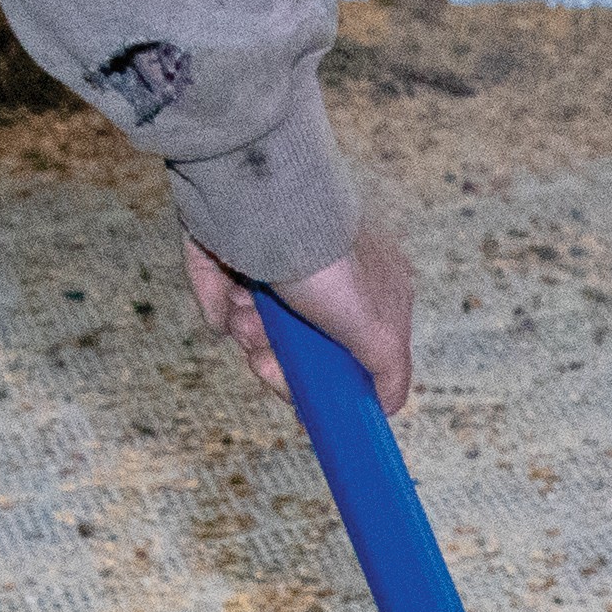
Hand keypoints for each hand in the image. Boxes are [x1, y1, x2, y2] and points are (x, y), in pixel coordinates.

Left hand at [188, 212, 415, 416]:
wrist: (259, 204)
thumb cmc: (326, 263)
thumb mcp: (377, 329)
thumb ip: (390, 372)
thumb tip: (387, 407)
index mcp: (368, 286)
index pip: (349, 352)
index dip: (324, 380)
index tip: (304, 393)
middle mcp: (324, 274)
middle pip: (298, 346)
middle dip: (278, 359)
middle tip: (263, 359)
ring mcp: (276, 264)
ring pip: (257, 327)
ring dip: (249, 334)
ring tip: (247, 316)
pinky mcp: (230, 257)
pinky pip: (221, 303)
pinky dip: (222, 312)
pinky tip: (230, 302)